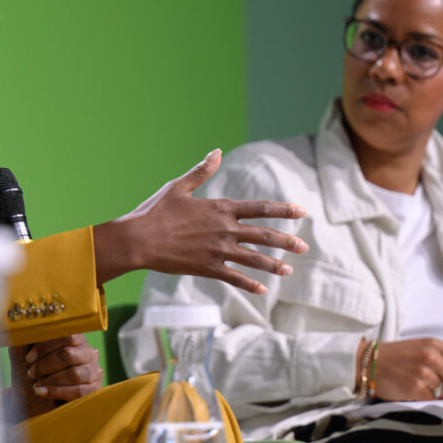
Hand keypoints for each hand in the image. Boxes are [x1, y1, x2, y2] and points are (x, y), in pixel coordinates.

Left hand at [7, 334, 102, 418]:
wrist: (31, 402)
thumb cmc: (30, 375)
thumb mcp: (22, 356)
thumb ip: (22, 340)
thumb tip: (22, 327)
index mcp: (73, 338)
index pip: (66, 335)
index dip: (45, 346)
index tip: (28, 358)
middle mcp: (88, 352)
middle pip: (69, 355)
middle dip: (45, 365)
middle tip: (31, 373)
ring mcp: (93, 371)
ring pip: (74, 374)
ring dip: (51, 380)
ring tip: (36, 385)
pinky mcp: (94, 390)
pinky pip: (79, 391)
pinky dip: (57, 392)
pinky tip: (42, 393)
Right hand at [93, 149, 307, 292]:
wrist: (138, 240)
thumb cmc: (155, 212)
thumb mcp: (178, 187)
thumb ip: (201, 171)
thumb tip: (217, 152)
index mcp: (220, 208)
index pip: (259, 207)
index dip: (282, 209)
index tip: (301, 211)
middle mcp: (224, 229)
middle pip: (264, 235)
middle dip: (287, 241)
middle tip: (304, 246)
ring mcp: (217, 251)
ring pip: (254, 259)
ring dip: (274, 265)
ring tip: (289, 269)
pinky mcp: (207, 268)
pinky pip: (234, 278)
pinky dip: (250, 284)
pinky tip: (263, 290)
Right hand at [372, 339, 442, 400]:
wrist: (367, 362)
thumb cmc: (395, 356)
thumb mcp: (421, 346)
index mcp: (433, 344)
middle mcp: (430, 356)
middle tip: (436, 382)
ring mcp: (422, 373)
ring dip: (436, 391)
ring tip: (419, 383)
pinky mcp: (415, 388)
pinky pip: (433, 398)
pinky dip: (425, 397)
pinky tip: (413, 390)